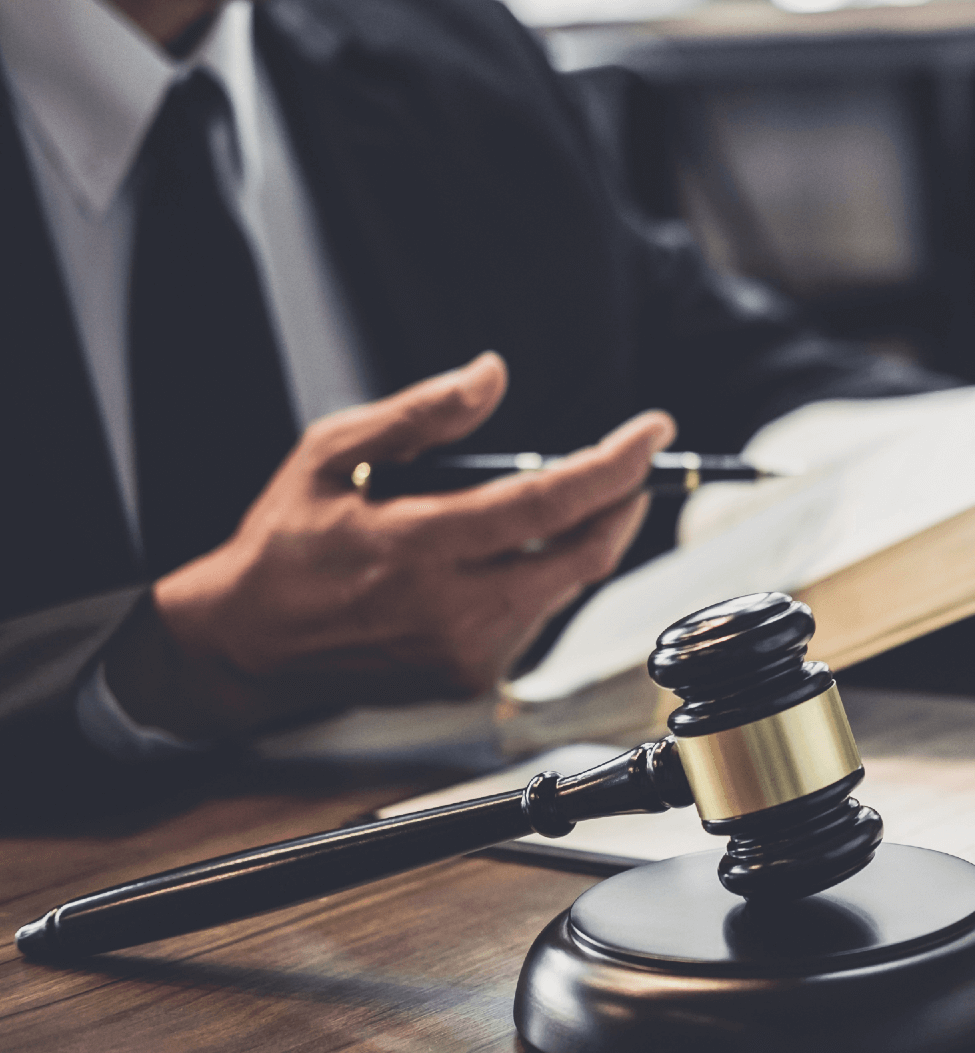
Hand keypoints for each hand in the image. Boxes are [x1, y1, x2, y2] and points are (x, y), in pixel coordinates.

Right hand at [111, 353, 674, 739]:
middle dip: (623, 504)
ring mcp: (467, 652)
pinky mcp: (470, 678)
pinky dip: (538, 577)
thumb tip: (491, 374)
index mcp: (419, 544)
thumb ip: (419, 414)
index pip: (549, 502)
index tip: (652, 430)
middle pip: (583, 555)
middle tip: (632, 465)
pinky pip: (533, 617)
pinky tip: (503, 556)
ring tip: (555, 502)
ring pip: (563, 586)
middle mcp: (453, 608)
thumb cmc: (285, 542)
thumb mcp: (329, 453)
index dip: (614, 464)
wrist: (244, 646)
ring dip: (578, 539)